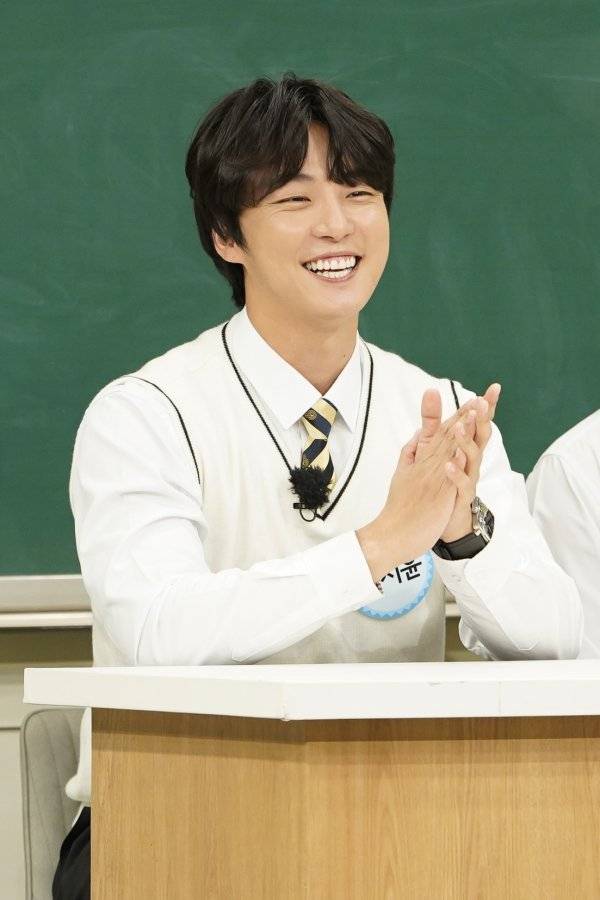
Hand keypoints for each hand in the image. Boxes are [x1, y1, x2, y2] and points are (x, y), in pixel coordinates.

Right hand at [356, 404, 475, 582]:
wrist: (391, 534)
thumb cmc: (399, 507)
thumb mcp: (402, 475)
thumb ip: (411, 454)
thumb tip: (419, 435)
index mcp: (419, 460)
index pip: (439, 433)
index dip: (457, 416)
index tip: (472, 399)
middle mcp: (425, 465)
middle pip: (446, 436)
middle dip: (463, 415)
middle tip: (479, 397)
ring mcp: (430, 479)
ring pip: (447, 451)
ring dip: (461, 431)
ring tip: (474, 413)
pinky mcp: (435, 496)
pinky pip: (446, 477)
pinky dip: (453, 463)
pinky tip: (462, 450)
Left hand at [414, 384, 500, 541]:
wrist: (445, 520)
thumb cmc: (445, 482)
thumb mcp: (436, 450)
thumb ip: (432, 425)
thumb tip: (429, 398)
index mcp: (465, 448)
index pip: (476, 423)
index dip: (485, 406)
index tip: (493, 388)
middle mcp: (471, 461)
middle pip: (480, 437)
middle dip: (481, 419)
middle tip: (481, 401)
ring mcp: (469, 478)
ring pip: (472, 458)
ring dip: (465, 441)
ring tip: (458, 426)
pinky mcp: (461, 497)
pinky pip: (461, 484)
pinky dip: (455, 473)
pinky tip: (447, 463)